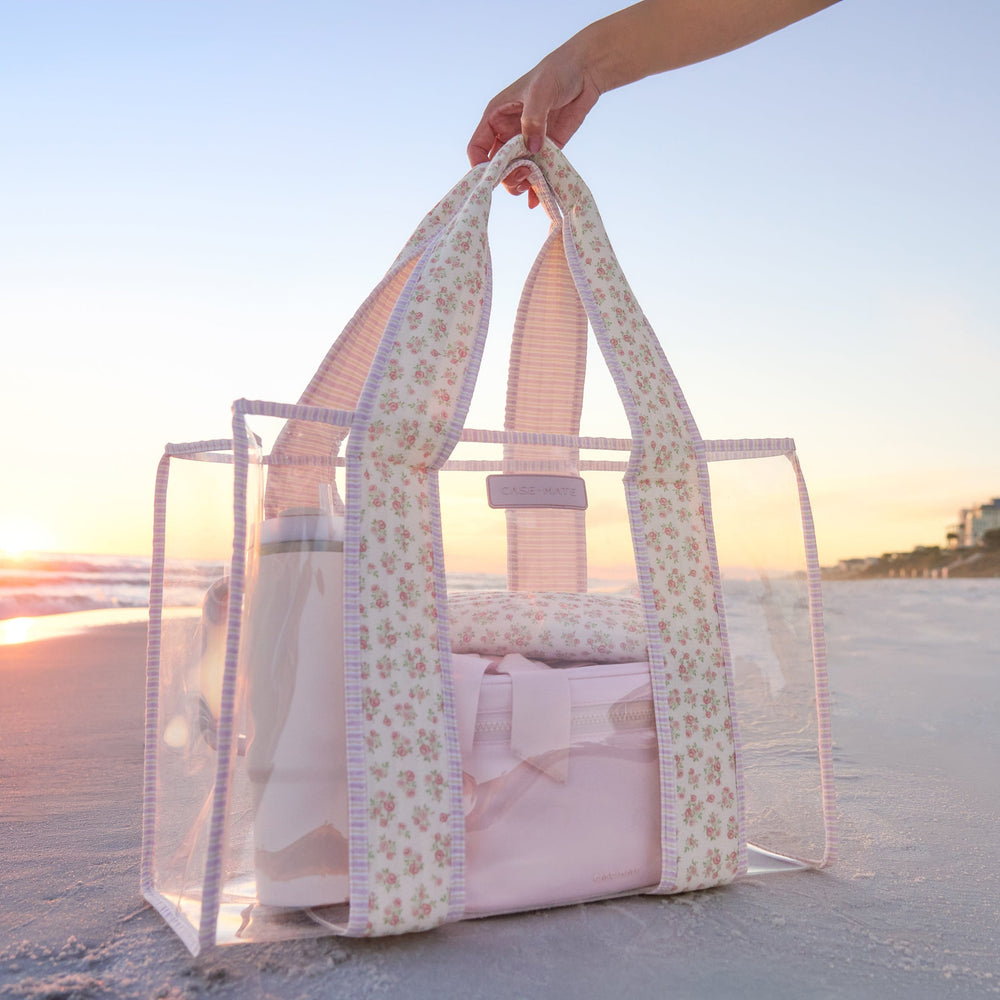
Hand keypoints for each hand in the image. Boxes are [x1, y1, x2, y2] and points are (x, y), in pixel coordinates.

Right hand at [467, 41, 600, 207]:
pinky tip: (537, 200)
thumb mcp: (540, 92)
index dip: (480, 165)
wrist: (585, 72)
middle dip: (506, 177)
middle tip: (523, 177)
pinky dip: (536, 188)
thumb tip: (532, 149)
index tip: (492, 177)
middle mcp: (508, 132)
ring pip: (516, 172)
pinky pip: (537, 173)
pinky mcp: (546, 149)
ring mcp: (527, 142)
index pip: (478, 148)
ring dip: (521, 184)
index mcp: (496, 117)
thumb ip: (533, 119)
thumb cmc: (556, 72)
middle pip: (497, 166)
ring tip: (532, 184)